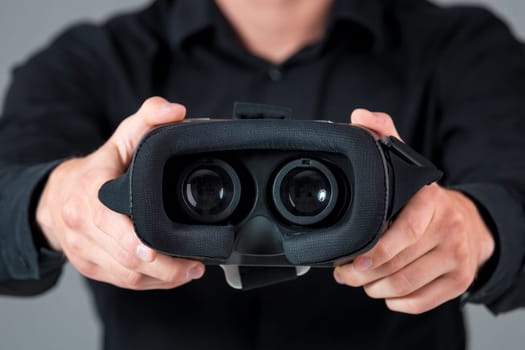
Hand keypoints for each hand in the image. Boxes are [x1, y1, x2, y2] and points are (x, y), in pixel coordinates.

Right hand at [36, 97, 204, 289]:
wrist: (56, 197)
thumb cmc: (98, 168)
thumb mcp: (122, 137)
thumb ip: (149, 118)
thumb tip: (177, 111)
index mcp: (90, 194)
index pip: (110, 223)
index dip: (135, 242)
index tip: (159, 249)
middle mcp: (83, 226)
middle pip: (125, 258)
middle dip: (162, 267)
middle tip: (194, 266)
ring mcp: (85, 250)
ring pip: (125, 276)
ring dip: (160, 279)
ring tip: (189, 272)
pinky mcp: (90, 267)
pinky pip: (122, 282)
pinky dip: (149, 283)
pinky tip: (171, 277)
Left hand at [333, 109, 494, 313]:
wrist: (468, 221)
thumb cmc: (425, 199)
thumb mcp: (407, 162)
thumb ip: (383, 136)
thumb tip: (360, 116)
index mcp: (430, 202)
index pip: (404, 233)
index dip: (375, 252)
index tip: (350, 262)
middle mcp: (448, 230)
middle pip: (398, 265)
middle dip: (362, 275)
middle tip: (345, 273)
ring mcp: (457, 258)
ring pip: (406, 286)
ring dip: (375, 289)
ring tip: (361, 281)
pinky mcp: (460, 280)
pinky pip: (422, 302)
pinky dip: (397, 302)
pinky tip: (385, 291)